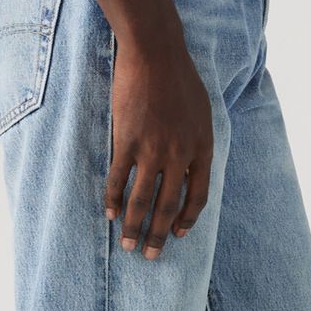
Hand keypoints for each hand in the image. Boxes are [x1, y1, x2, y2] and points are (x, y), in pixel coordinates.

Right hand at [104, 29, 213, 257]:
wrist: (156, 54)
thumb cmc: (180, 78)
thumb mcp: (201, 113)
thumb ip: (196, 142)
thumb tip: (189, 167)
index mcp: (202, 148)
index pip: (197, 195)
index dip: (187, 219)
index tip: (179, 234)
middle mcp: (179, 154)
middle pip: (169, 205)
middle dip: (159, 235)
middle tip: (151, 256)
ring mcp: (152, 149)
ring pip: (142, 199)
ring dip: (134, 226)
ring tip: (128, 245)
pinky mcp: (127, 141)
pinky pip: (117, 179)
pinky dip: (112, 199)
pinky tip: (109, 214)